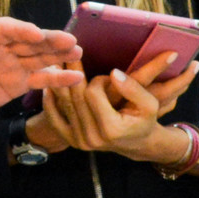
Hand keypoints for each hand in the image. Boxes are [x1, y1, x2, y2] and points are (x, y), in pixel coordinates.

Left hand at [0, 17, 83, 118]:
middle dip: (48, 40)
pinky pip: (40, 78)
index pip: (4, 28)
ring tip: (78, 52)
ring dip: (58, 54)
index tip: (36, 34)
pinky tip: (76, 78)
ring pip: (38, 56)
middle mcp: (1, 44)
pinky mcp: (17, 82)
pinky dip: (57, 79)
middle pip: (28, 40)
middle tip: (70, 40)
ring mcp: (11, 62)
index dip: (20, 30)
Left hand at [36, 51, 198, 162]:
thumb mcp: (149, 104)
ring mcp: (80, 141)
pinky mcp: (72, 141)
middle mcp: (93, 138)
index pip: (93, 94)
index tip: (107, 77)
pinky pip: (55, 120)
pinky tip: (49, 88)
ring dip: (58, 85)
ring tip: (53, 67)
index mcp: (111, 129)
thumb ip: (133, 88)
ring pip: (64, 106)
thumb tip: (113, 73)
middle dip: (74, 76)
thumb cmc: (144, 119)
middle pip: (76, 98)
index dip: (98, 81)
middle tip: (66, 55)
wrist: (136, 142)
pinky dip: (50, 104)